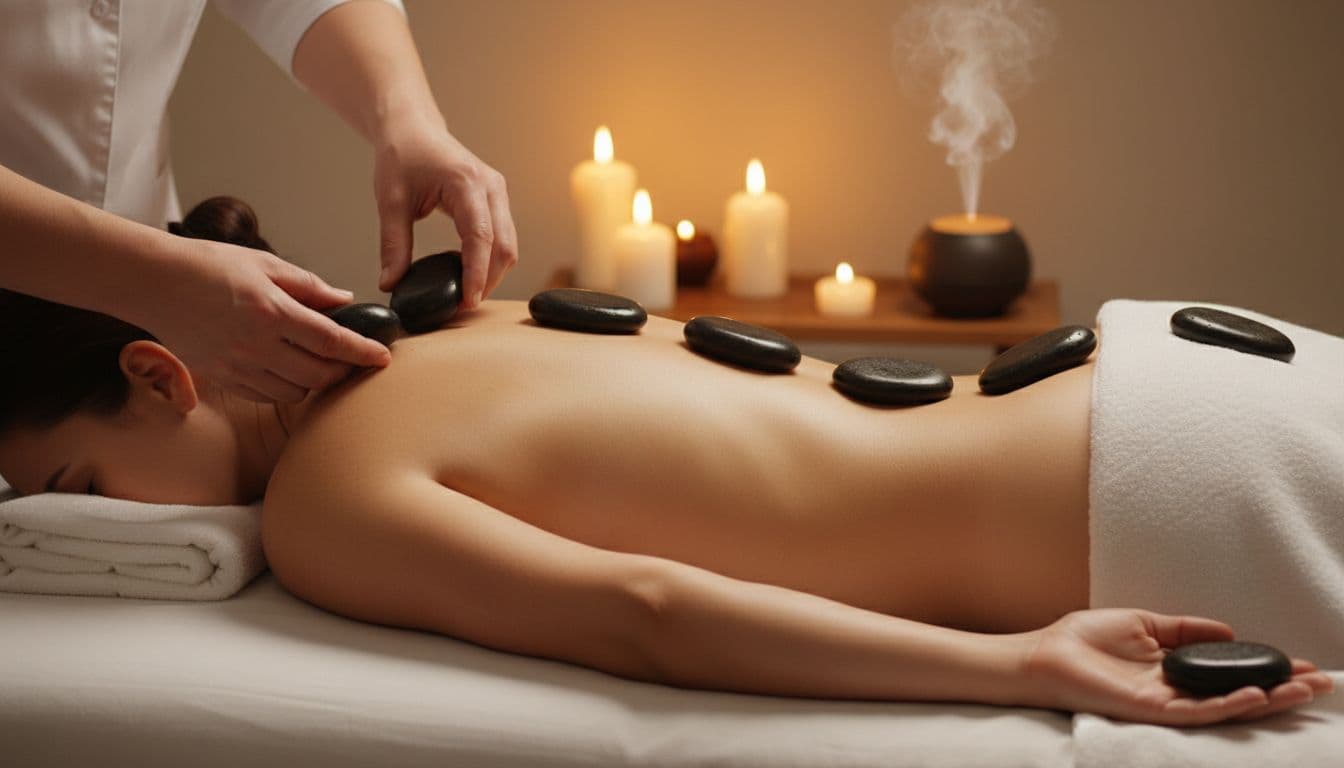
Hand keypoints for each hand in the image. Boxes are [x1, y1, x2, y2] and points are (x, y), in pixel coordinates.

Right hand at [131, 238, 390, 402]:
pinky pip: (265, 396)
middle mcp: (255, 345)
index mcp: (271, 312)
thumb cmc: (207, 265)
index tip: (382, 357)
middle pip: (318, 374)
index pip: (331, 341)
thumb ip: (308, 286)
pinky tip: (287, 370)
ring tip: (318, 363)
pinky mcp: (221, 378)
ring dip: (314, 381)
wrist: (152, 282)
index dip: (362, 352)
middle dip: (343, 370)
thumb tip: (343, 300)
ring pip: (294, 391)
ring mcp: (236, 366)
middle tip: (352, 359)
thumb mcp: (264, 264)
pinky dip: (284, 388)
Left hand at [372, 116, 518, 306]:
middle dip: (488, 280)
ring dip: (492, 273)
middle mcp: (491, 187)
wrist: (412, 128)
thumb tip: (390, 283)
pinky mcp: (496, 200)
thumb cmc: (401, 155)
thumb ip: (393, 244)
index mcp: (466, 183)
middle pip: (505, 246)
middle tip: (462, 306)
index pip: (481, 237)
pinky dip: (490, 260)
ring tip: (465, 294)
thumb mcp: (391, 201)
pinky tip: (470, 274)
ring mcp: (498, 193)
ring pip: (509, 245)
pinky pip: (503, 237)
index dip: (477, 274)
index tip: (467, 301)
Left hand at [1021, 609, 1332, 725]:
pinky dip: (1226, 704)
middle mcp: (1177, 690)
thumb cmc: (1084, 640)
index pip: (1232, 672)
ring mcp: (1166, 703)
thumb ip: (1185, 629)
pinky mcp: (1151, 710)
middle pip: (1240, 693)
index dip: (1267, 667)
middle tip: (1321, 683)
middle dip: (1282, 689)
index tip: (1301, 662)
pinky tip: (1252, 695)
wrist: (1045, 654)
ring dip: (1267, 699)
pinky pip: (1196, 712)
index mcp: (1176, 670)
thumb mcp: (1144, 624)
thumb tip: (1228, 630)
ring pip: (1227, 707)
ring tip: (1299, 691)